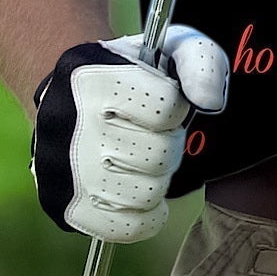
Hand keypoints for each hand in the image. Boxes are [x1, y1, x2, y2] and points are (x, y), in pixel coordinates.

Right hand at [29, 24, 228, 242]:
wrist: (68, 94)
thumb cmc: (131, 72)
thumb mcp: (170, 47)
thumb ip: (202, 63)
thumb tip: (211, 102)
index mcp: (96, 80)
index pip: (167, 108)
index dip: (176, 106)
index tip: (162, 102)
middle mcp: (73, 128)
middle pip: (159, 155)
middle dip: (168, 144)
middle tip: (153, 134)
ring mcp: (65, 173)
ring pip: (146, 194)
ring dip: (156, 178)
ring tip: (142, 160)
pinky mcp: (65, 208)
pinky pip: (127, 228)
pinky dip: (145, 215)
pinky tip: (140, 190)